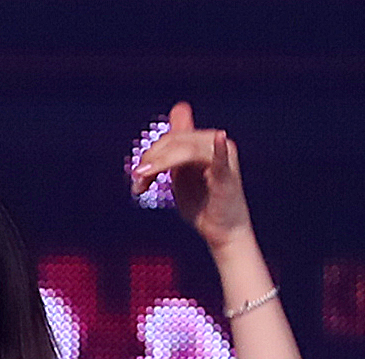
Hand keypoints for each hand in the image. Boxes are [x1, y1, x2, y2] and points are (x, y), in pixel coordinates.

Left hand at [131, 101, 251, 249]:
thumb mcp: (181, 175)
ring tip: (143, 183)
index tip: (136, 177)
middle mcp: (213, 145)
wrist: (221, 230)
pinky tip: (220, 137)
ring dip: (160, 164)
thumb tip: (170, 122)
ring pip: (187, 151)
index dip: (150, 154)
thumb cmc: (201, 203)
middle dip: (151, 161)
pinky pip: (222, 160)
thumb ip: (171, 155)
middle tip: (137, 184)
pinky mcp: (227, 176)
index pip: (171, 137)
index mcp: (202, 143)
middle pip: (175, 141)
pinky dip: (220, 149)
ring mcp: (223, 159)